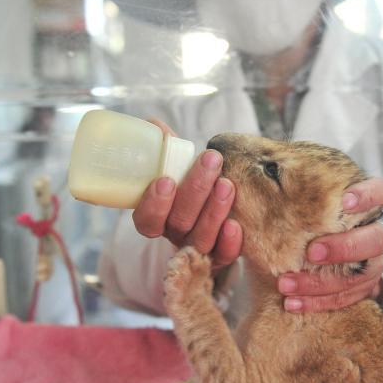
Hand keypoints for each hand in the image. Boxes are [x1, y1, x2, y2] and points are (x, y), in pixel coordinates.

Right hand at [132, 119, 241, 266]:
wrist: (219, 193)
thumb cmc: (190, 176)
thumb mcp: (175, 160)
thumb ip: (165, 145)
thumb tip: (155, 125)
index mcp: (156, 216)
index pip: (147, 220)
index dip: (153, 204)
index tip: (165, 179)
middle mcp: (175, 234)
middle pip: (179, 223)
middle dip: (194, 191)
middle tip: (211, 160)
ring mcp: (198, 247)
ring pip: (201, 238)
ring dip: (213, 211)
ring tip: (226, 184)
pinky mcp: (221, 256)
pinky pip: (224, 256)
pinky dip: (229, 243)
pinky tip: (235, 224)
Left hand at [278, 177, 382, 311]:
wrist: (307, 255)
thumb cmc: (300, 219)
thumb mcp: (295, 203)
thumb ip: (283, 191)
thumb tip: (242, 179)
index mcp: (364, 206)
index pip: (380, 192)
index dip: (368, 195)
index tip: (345, 201)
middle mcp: (373, 234)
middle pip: (377, 239)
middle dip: (344, 247)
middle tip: (311, 252)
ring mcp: (371, 264)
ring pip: (362, 275)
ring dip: (323, 282)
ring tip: (286, 284)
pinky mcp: (361, 290)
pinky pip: (346, 299)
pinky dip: (318, 302)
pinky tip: (291, 303)